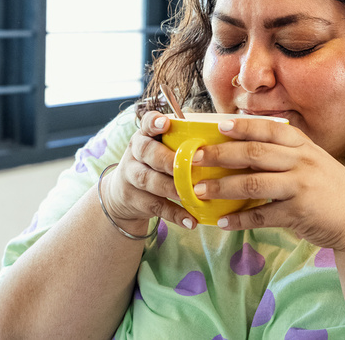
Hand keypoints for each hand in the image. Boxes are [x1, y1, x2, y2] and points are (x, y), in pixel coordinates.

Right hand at [103, 111, 196, 229]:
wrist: (122, 195)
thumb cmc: (155, 165)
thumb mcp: (160, 149)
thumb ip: (181, 142)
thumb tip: (222, 136)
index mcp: (145, 135)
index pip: (146, 123)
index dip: (153, 122)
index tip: (165, 123)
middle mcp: (135, 153)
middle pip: (147, 152)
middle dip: (167, 159)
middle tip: (186, 166)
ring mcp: (131, 176)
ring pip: (148, 180)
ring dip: (171, 187)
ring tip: (190, 194)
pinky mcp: (134, 200)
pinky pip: (155, 206)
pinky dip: (175, 214)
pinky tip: (191, 220)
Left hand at [191, 117, 344, 249]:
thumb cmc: (331, 191)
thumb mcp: (314, 164)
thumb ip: (286, 156)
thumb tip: (243, 154)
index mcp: (303, 146)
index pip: (268, 130)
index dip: (241, 126)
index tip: (217, 126)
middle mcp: (302, 161)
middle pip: (253, 153)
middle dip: (220, 154)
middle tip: (195, 158)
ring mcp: (301, 186)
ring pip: (253, 183)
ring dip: (222, 187)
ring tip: (199, 191)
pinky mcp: (298, 213)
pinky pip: (262, 216)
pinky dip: (240, 220)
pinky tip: (222, 222)